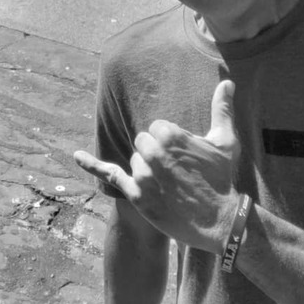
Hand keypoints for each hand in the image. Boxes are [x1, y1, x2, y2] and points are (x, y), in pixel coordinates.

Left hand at [74, 80, 239, 254]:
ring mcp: (143, 174)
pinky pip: (110, 174)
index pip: (155, 128)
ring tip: (170, 184)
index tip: (183, 155)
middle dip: (156, 154)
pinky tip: (77, 155)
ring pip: (135, 161)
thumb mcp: (224, 141)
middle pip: (142, 142)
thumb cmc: (221, 178)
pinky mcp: (136, 194)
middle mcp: (153, 152)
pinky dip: (92, 164)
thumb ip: (221, 109)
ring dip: (147, 169)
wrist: (221, 221)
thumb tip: (226, 81)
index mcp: (170, 135)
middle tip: (176, 170)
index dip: (169, 142)